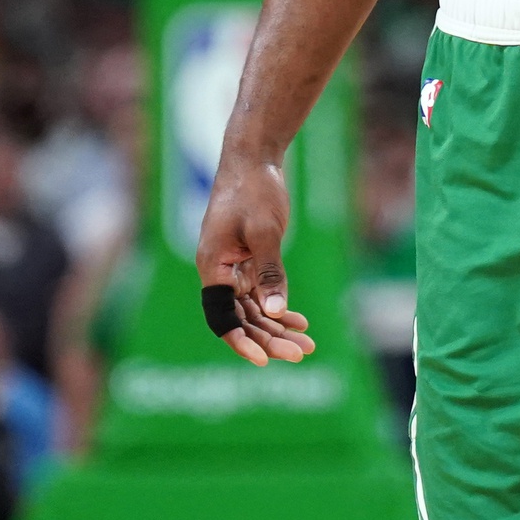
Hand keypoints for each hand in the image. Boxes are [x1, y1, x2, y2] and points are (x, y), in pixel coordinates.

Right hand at [194, 154, 315, 365]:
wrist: (254, 158)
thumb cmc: (254, 190)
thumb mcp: (265, 232)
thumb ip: (269, 273)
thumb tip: (275, 312)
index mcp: (212, 266)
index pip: (222, 317)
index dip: (241, 341)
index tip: (264, 361)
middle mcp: (218, 271)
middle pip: (241, 318)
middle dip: (269, 338)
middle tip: (302, 353)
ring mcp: (232, 267)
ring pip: (252, 309)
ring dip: (277, 327)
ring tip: (307, 344)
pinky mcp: (247, 259)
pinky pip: (259, 293)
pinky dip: (277, 307)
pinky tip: (298, 321)